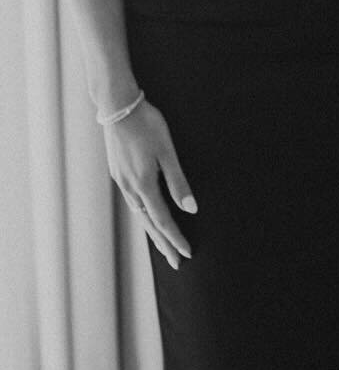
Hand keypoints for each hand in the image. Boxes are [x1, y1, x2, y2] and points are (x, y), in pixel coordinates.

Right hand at [104, 100, 196, 269]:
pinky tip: (148, 217)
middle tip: (177, 262)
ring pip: (140, 215)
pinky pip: (134, 203)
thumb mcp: (168, 152)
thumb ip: (178, 182)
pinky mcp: (119, 174)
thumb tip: (191, 209)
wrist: (117, 106)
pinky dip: (144, 217)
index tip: (188, 253)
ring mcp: (122, 181)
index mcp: (143, 185)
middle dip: (164, 244)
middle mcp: (130, 188)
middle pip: (149, 223)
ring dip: (153, 233)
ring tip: (164, 247)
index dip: (176, 238)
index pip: (163, 220)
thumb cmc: (147, 125)